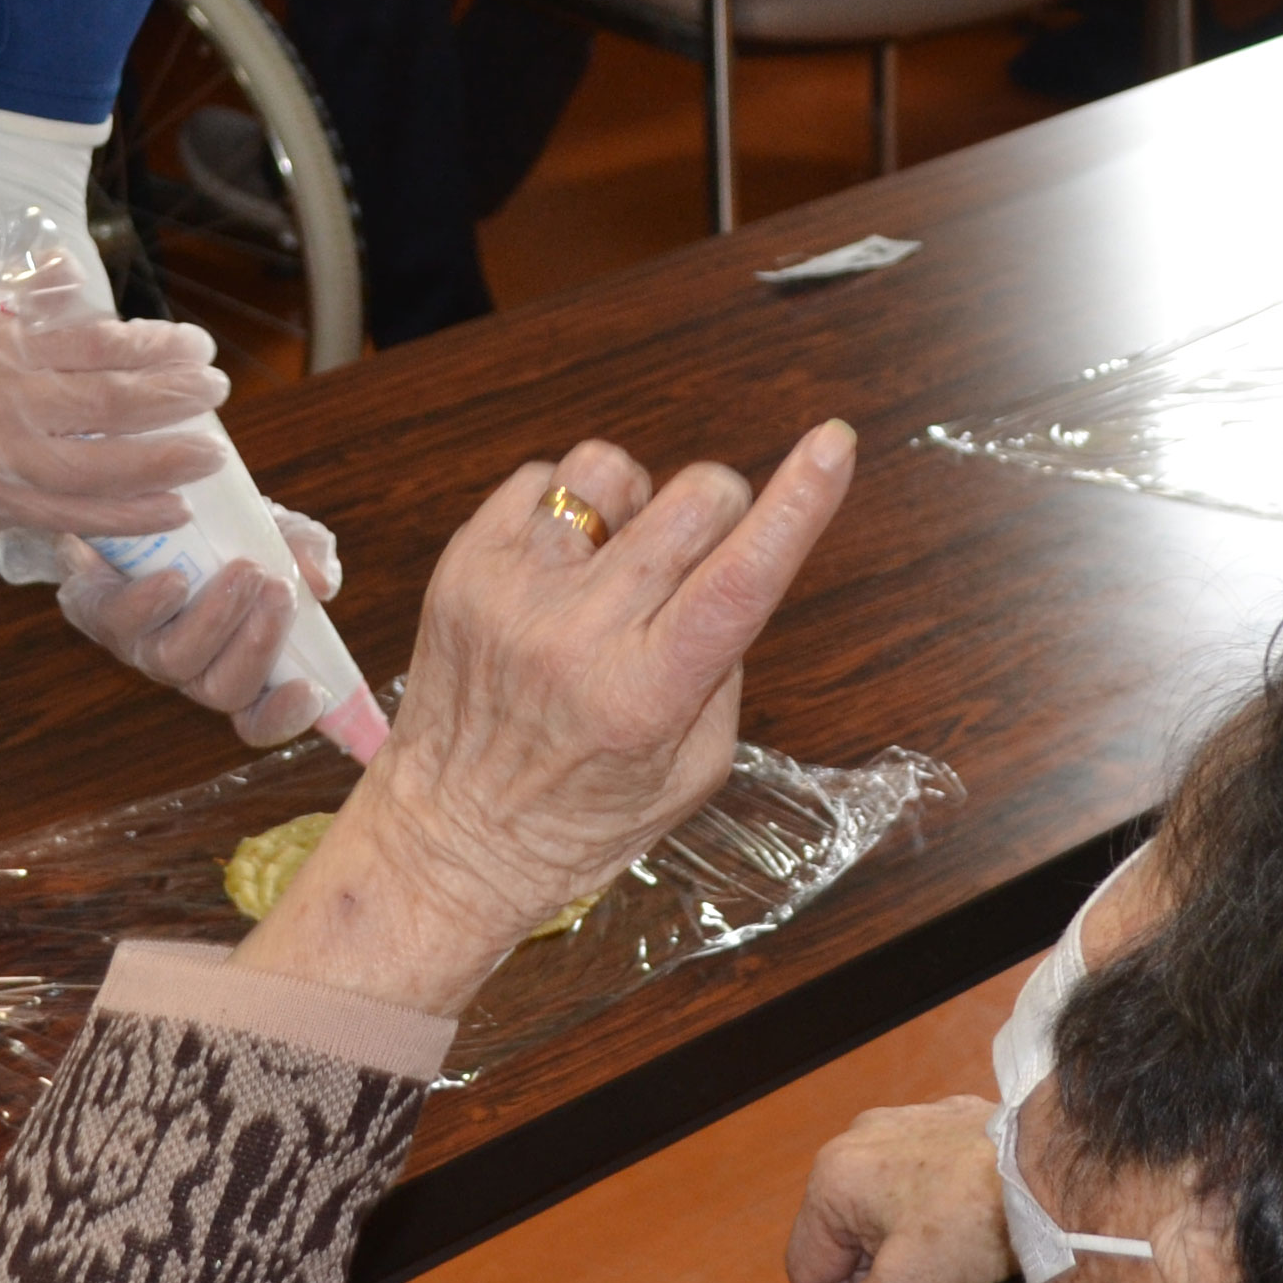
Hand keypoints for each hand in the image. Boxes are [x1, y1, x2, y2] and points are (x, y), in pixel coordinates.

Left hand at [52, 509, 343, 743]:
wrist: (139, 492)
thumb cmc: (219, 525)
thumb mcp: (276, 529)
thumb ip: (307, 551)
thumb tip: (322, 583)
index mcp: (235, 660)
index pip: (260, 717)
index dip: (284, 716)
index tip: (312, 690)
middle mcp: (188, 665)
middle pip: (223, 692)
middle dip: (258, 647)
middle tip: (281, 591)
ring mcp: (140, 644)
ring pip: (174, 662)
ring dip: (215, 621)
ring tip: (245, 570)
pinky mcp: (95, 611)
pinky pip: (118, 624)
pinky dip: (149, 604)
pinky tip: (176, 578)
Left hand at [239, 423, 856, 1012]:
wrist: (449, 838)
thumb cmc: (581, 818)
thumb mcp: (694, 768)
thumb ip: (723, 661)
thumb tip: (734, 558)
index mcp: (646, 695)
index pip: (740, 579)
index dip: (798, 504)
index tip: (833, 445)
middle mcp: (575, 635)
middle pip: (693, 502)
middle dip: (720, 513)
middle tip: (696, 563)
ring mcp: (511, 591)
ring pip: (614, 469)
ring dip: (637, 506)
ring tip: (614, 568)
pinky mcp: (464, 563)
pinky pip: (544, 476)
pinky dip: (569, 509)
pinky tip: (562, 569)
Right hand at [784, 1097, 1013, 1282]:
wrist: (1055, 1163)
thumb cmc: (974, 1222)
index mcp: (834, 1177)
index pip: (809, 1268)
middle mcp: (859, 1142)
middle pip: (849, 1242)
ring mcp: (905, 1127)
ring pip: (885, 1218)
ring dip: (906, 1272)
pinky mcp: (947, 1125)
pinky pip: (921, 1190)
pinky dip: (931, 1232)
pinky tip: (965, 1255)